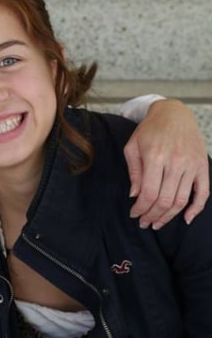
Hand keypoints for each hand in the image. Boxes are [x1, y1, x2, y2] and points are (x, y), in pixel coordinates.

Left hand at [124, 99, 209, 228]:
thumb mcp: (133, 147)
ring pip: (182, 200)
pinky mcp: (202, 166)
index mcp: (155, 157)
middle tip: (144, 223)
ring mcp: (192, 165)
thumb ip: (134, 172)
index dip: (141, 208)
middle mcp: (176, 162)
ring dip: (169, 216)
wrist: (174, 114)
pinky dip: (196, 208)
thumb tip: (135, 195)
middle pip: (165, 199)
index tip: (134, 214)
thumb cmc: (149, 130)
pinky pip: (203, 192)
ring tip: (157, 223)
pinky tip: (185, 219)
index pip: (149, 192)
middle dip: (153, 215)